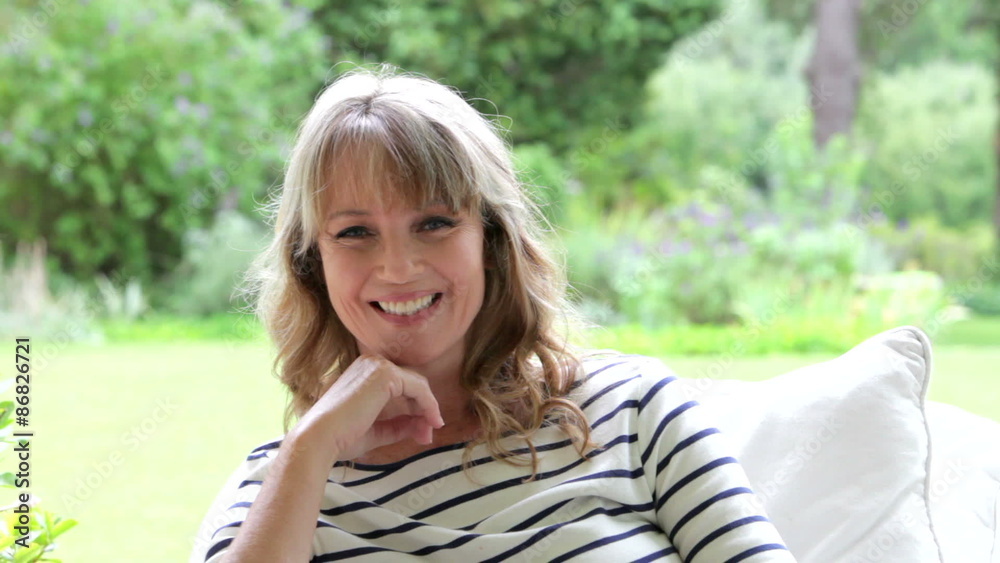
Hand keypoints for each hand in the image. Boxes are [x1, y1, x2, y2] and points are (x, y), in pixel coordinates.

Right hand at [290, 354, 445, 463]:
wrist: (320, 438)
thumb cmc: (340, 437)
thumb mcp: (376, 430)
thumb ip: (399, 425)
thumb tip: (423, 427)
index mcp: (364, 372)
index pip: (400, 386)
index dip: (415, 408)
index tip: (422, 432)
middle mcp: (371, 363)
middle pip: (411, 384)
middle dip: (424, 409)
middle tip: (428, 434)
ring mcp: (379, 366)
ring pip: (417, 385)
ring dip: (428, 409)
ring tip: (430, 431)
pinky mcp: (387, 375)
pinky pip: (419, 388)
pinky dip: (429, 405)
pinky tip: (432, 422)